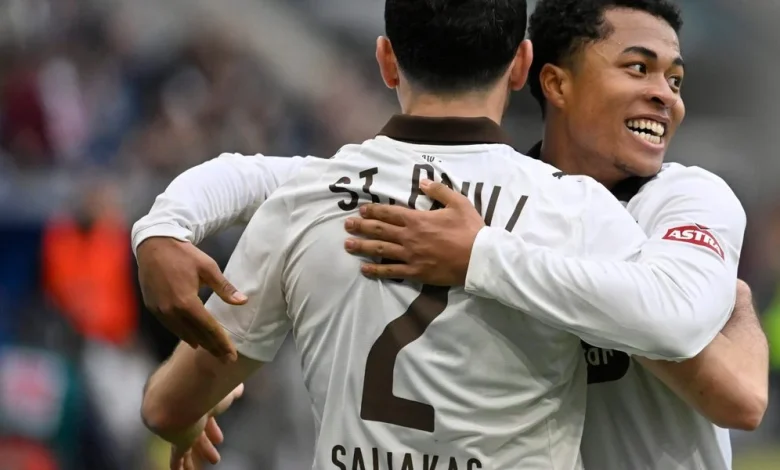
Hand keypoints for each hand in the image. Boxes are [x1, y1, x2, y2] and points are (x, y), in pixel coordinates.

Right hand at [137, 237, 246, 361]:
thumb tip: (243, 302)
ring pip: (182, 333)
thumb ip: (225, 288)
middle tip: (227, 360)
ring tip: (213, 351)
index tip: (232, 355)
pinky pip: (171, 327)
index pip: (209, 328)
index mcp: (187, 302)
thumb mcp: (208, 268)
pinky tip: (192, 338)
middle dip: (213, 348)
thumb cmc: (184, 254)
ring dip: (198, 343)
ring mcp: (160, 311)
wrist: (154, 244)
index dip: (222, 343)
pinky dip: (184, 334)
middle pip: (196, 335)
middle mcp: (172, 311)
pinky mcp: (152, 308)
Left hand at [168, 384, 243, 469]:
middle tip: (215, 455)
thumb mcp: (227, 387)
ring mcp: (179, 427)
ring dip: (201, 453)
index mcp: (196, 398)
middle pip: (197, 431)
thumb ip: (232, 390)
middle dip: (206, 443)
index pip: (204, 414)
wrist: (182, 393)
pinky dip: (180, 466)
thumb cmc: (207, 386)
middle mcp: (186, 412)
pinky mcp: (177, 441)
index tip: (219, 438)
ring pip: (189, 444)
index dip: (212, 427)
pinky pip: (178, 457)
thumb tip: (239, 390)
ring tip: (212, 462)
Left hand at [344, 180, 484, 284]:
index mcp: (417, 219)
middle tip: (347, 226)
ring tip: (348, 245)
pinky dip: (376, 271)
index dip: (374, 210)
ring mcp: (410, 256)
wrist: (479, 258)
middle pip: (380, 230)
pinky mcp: (415, 272)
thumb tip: (422, 182)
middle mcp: (409, 237)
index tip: (361, 210)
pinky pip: (391, 271)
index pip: (390, 213)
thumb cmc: (470, 229)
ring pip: (381, 250)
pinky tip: (364, 270)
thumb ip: (439, 191)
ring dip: (363, 247)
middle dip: (361, 227)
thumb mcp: (458, 203)